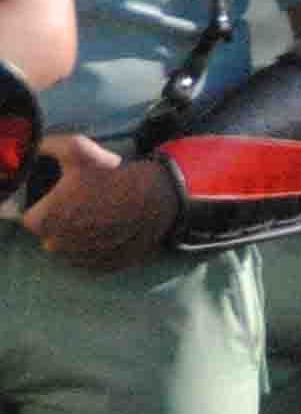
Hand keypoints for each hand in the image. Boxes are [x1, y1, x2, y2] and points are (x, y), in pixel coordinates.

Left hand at [24, 136, 175, 271]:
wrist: (156, 196)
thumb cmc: (113, 175)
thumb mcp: (76, 149)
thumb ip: (46, 147)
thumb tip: (32, 149)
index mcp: (45, 219)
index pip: (31, 219)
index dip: (45, 206)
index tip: (61, 197)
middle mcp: (58, 244)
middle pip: (50, 235)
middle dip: (61, 223)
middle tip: (82, 205)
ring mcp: (82, 258)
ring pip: (70, 250)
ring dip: (78, 237)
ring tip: (97, 217)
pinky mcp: (104, 266)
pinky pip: (91, 261)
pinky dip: (97, 249)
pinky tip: (109, 232)